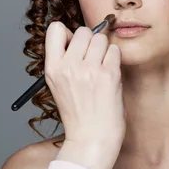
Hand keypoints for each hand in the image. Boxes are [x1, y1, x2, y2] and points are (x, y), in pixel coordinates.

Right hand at [44, 20, 125, 168]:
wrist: (92, 139)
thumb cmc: (79, 113)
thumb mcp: (59, 85)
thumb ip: (65, 60)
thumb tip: (79, 36)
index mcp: (52, 68)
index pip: (55, 29)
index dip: (69, 34)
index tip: (75, 46)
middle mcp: (68, 67)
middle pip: (83, 31)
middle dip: (90, 41)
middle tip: (93, 59)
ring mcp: (89, 70)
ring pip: (101, 38)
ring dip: (104, 49)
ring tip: (102, 67)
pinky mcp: (108, 75)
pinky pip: (115, 50)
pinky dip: (115, 59)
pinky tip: (111, 74)